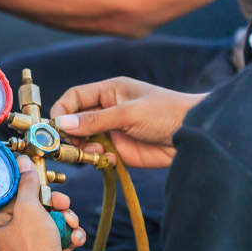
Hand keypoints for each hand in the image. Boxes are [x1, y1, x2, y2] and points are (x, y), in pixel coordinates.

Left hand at [0, 156, 85, 250]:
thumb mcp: (30, 209)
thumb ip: (27, 183)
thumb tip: (22, 162)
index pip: (7, 199)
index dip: (27, 189)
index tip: (41, 182)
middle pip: (27, 212)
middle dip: (51, 206)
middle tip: (63, 203)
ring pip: (42, 226)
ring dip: (62, 221)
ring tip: (72, 223)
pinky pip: (49, 242)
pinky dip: (63, 238)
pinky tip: (74, 239)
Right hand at [51, 77, 206, 167]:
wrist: (196, 135)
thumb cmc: (167, 112)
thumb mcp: (128, 112)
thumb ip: (94, 119)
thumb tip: (61, 123)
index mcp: (109, 91)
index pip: (74, 97)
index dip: (61, 110)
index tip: (55, 127)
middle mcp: (107, 110)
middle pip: (74, 121)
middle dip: (70, 134)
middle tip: (71, 145)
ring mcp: (112, 131)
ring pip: (83, 141)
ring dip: (83, 148)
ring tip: (95, 151)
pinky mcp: (119, 150)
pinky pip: (96, 156)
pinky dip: (96, 159)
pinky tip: (108, 159)